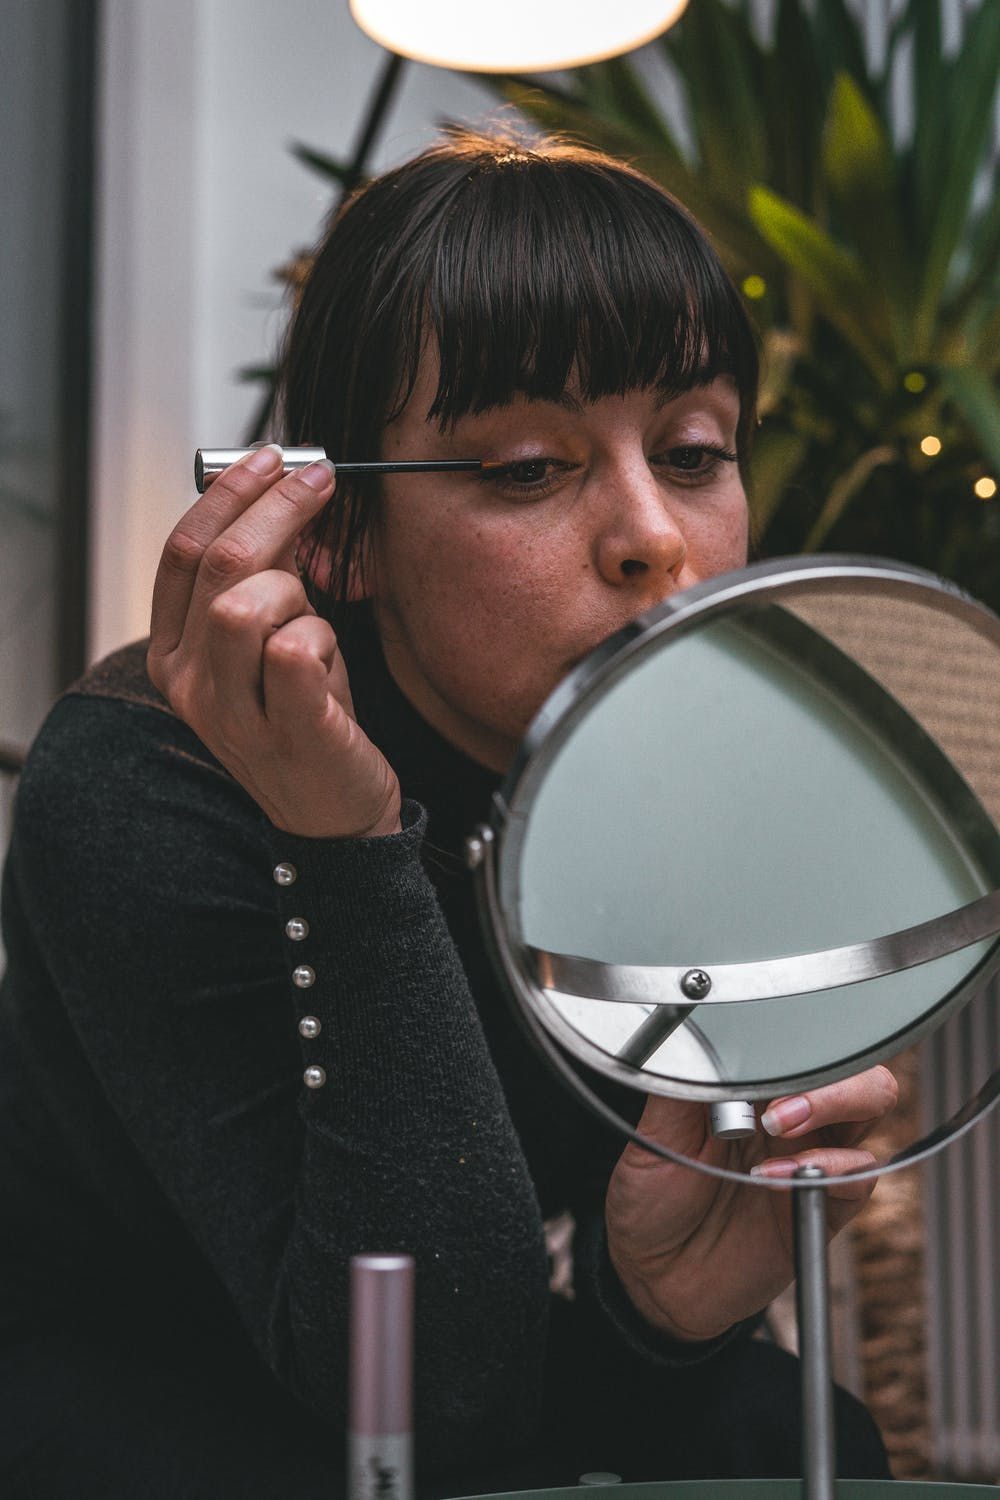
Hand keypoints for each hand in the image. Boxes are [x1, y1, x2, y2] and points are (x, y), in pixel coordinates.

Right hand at [147, 445, 400, 838]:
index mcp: (175, 654)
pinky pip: (297, 649)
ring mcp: (234, 714)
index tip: (271, 458)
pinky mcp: (288, 732)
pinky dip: (325, 637)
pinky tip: (330, 662)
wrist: (334, 814)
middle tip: (322, 480)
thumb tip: (283, 495)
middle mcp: (191, 684)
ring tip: (318, 622)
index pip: (182, 553)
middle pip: (220, 566)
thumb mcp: (270, 642)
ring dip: (298, 593)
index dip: (228, 495)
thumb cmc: (305, 718)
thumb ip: (266, 580)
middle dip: (276, 508)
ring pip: (248, 605)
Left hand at [604, 1065, 897, 1341]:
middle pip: (854, 1066)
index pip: (803, 1042)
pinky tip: (780, 1178)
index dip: (797, 1038)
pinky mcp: (823, 1208)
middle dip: (832, 1072)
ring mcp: (813, 1158)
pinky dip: (832, 1170)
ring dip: (834, 1106)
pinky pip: (860, 1179)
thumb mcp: (653, 1135)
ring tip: (778, 1129)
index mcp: (754, 1088)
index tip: (764, 1053)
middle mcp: (792, 1117)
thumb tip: (696, 1038)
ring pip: (871, 1107)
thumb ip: (681, 1087)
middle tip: (778, 1102)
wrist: (653, 1276)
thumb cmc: (653, 1200)